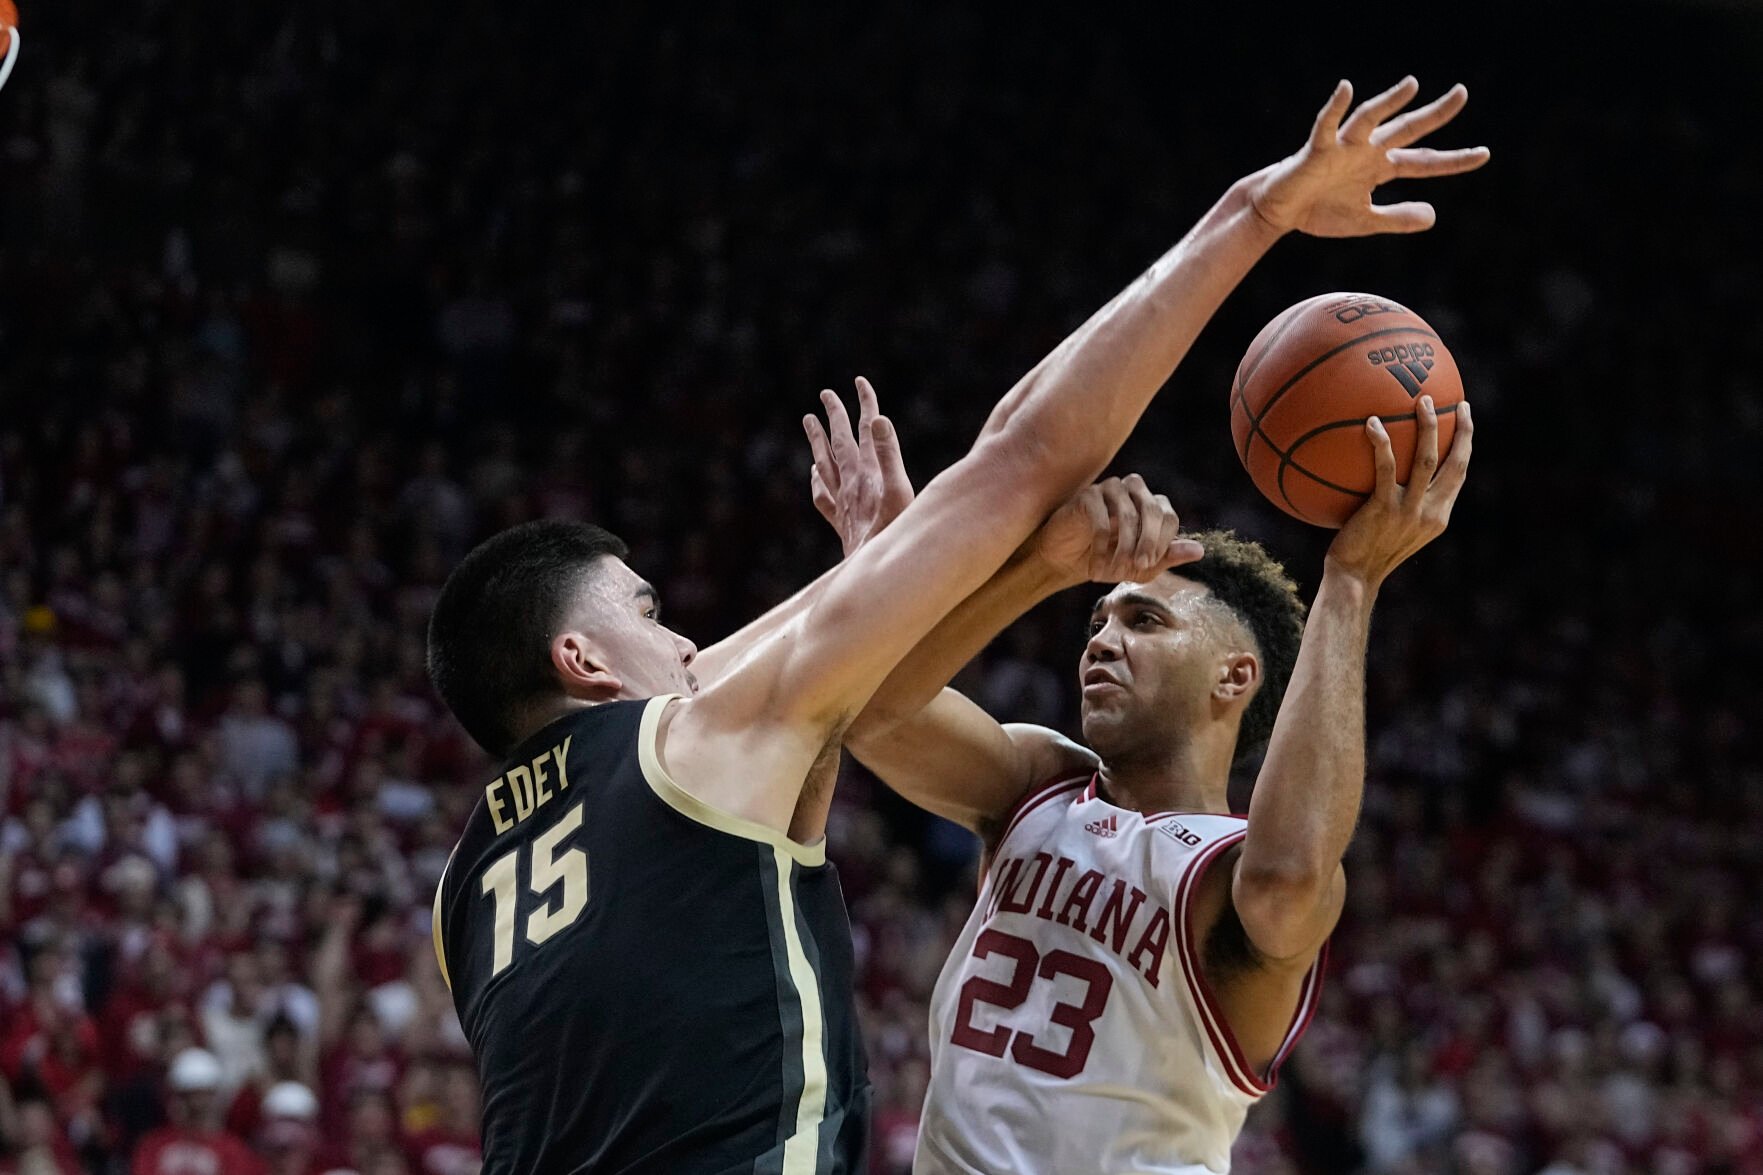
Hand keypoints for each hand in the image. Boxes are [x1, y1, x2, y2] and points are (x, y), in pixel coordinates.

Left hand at [804, 377, 914, 557]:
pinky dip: (816, 480)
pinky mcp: (840, 523)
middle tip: (826, 394)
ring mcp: (842, 503)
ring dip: (818, 441)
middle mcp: (851, 484)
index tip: (858, 381)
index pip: (865, 429)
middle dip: (835, 416)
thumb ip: (888, 454)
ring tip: (809, 421)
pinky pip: (822, 496)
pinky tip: (813, 474)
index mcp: (867, 472)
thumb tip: (877, 418)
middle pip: (840, 442)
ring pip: (825, 464)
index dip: (864, 404)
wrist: (873, 572)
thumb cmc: (893, 536)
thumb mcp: (898, 491)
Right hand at [1033, 475, 1205, 585]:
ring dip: (1124, 548)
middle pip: (1153, 509)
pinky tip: (1095, 567)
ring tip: (1113, 571)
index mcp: (1150, 504)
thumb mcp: (1140, 566)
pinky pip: (1101, 520)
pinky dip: (1100, 548)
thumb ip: (1168, 557)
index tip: (1147, 566)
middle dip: (1148, 543)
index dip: (1162, 543)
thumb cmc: (1105, 560)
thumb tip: (1200, 551)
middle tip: (1138, 567)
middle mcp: (1133, 491)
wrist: (1064, 561)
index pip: (1169, 517)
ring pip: (1128, 514)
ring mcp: (1109, 489)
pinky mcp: (1087, 496)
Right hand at [1246, 77, 1489, 237]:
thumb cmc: (1318, 210)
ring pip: (1371, 120)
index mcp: (1380, 168)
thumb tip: (1434, 216)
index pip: (1423, 162)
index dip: (1452, 160)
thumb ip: (1397, 217)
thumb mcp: (1364, 221)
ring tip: (1412, 85)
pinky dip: (1335, 108)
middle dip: (1434, 114)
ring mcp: (1344, 147)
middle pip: (1407, 130)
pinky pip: (1327, 125)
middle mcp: (1367, 151)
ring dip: (1389, 102)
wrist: (1278, 210)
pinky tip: (1346, 89)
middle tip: (1462, 94)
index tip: (1484, 154)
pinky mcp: (1317, 148)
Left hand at [1327, 397, 1473, 588]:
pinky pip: (1385, 468)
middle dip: (1463, 432)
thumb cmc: (1364, 553)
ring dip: (1428, 427)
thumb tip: (1384, 472)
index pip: (1459, 476)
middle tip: (1460, 404)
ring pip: (1427, 459)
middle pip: (1457, 464)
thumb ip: (1398, 503)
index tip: (1466, 421)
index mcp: (1437, 517)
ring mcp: (1409, 511)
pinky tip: (1371, 423)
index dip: (1466, 447)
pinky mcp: (1384, 509)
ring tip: (1422, 401)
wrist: (1353, 579)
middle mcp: (1430, 512)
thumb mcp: (1391, 530)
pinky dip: (1380, 443)